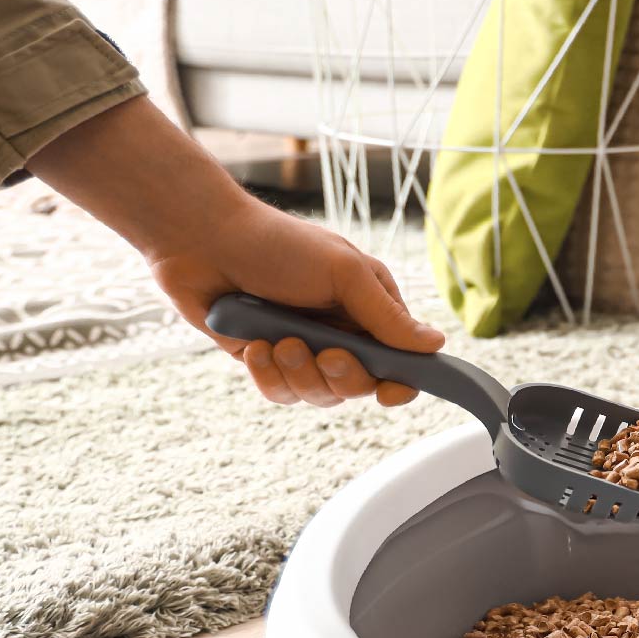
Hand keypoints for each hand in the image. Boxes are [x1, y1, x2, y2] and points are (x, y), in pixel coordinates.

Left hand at [148, 206, 443, 406]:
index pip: (401, 362)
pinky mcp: (267, 363)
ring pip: (319, 395)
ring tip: (277, 340)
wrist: (203, 241)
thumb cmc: (278, 244)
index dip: (400, 384)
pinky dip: (268, 375)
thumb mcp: (344, 273)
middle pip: (361, 387)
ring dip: (298, 373)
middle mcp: (341, 334)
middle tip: (324, 353)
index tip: (389, 391)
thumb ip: (388, 316)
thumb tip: (435, 345)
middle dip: (342, 376)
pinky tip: (254, 347)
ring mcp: (304, 350)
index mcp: (370, 310)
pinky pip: (281, 394)